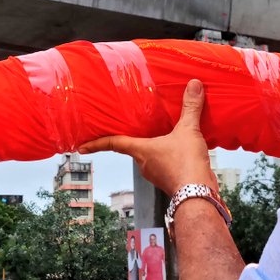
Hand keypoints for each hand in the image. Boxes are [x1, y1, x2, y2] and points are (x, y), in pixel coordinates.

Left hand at [79, 80, 217, 195]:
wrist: (199, 195)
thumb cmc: (186, 164)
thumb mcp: (188, 131)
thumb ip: (190, 108)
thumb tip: (194, 84)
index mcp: (141, 150)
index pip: (113, 143)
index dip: (96, 144)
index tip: (81, 147)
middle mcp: (144, 164)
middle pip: (133, 148)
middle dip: (133, 140)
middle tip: (132, 129)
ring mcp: (155, 174)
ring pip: (150, 157)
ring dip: (154, 148)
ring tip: (164, 135)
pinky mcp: (169, 180)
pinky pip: (164, 164)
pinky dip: (169, 156)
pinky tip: (180, 149)